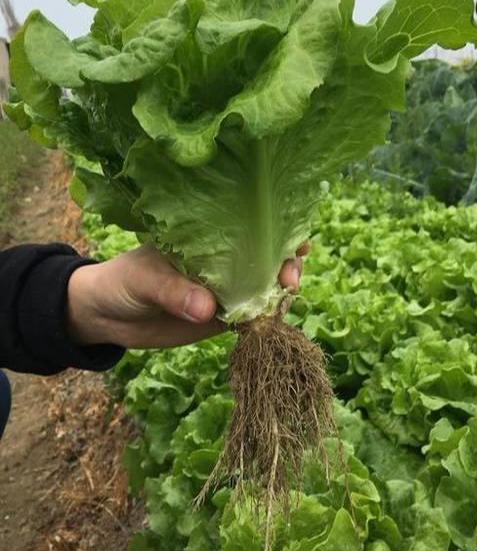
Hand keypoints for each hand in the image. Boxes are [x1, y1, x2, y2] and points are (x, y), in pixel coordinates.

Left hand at [67, 243, 308, 348]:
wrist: (106, 317)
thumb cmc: (123, 281)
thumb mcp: (144, 279)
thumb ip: (174, 291)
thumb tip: (207, 308)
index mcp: (206, 239)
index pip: (248, 228)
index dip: (277, 231)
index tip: (296, 240)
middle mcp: (221, 261)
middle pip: (264, 258)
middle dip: (285, 264)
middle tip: (289, 277)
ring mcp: (222, 289)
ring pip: (261, 288)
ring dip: (278, 293)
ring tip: (285, 299)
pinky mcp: (218, 318)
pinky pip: (248, 317)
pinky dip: (262, 320)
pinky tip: (272, 321)